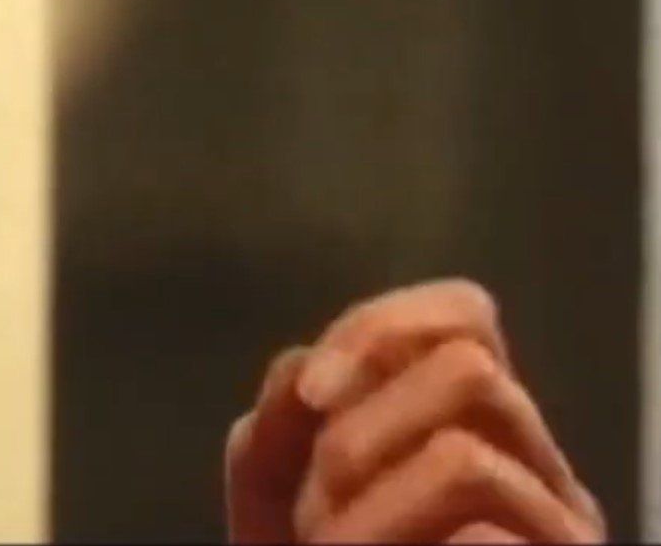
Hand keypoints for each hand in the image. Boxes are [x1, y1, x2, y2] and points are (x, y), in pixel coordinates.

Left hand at [227, 279, 604, 542]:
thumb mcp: (279, 495)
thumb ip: (280, 425)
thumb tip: (303, 371)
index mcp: (471, 419)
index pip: (465, 315)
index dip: (381, 331)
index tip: (310, 395)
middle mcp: (532, 463)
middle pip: (470, 367)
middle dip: (359, 433)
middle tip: (315, 515)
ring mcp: (557, 530)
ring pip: (467, 457)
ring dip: (365, 509)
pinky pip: (486, 542)